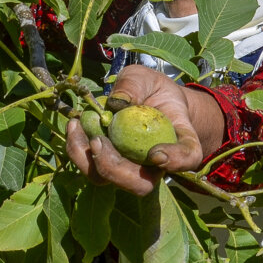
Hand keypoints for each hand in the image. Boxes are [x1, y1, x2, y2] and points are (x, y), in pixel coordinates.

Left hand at [64, 66, 209, 195]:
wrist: (141, 97)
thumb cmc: (150, 88)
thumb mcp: (143, 77)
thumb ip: (133, 85)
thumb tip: (116, 103)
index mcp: (180, 140)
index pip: (188, 158)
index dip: (177, 161)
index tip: (157, 153)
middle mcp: (155, 164)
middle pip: (141, 184)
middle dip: (115, 169)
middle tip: (97, 141)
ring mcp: (129, 169)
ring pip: (109, 181)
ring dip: (87, 160)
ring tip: (76, 126)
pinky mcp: (106, 166)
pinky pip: (89, 168)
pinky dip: (77, 150)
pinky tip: (74, 125)